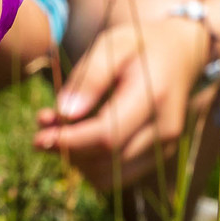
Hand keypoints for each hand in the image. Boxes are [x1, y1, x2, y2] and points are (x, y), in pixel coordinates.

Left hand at [34, 14, 214, 187]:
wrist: (180, 54)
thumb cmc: (139, 45)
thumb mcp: (113, 44)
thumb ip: (90, 76)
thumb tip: (64, 114)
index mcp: (154, 97)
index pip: (108, 136)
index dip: (70, 141)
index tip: (39, 136)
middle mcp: (164, 129)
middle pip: (106, 161)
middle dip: (68, 150)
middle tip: (42, 127)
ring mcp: (164, 147)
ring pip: (109, 176)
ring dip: (76, 159)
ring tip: (55, 130)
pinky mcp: (157, 157)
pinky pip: (116, 175)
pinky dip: (91, 163)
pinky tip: (76, 138)